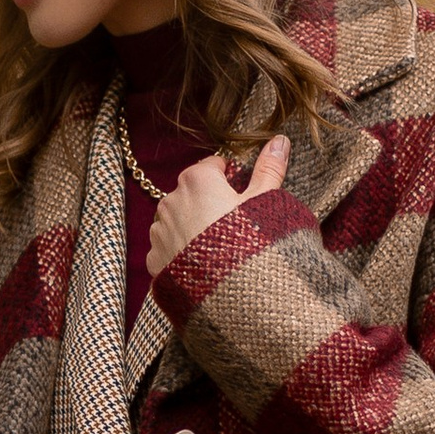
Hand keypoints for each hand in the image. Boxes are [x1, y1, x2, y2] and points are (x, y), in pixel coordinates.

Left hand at [146, 133, 288, 281]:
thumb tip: (280, 140)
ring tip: (219, 248)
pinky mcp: (154, 259)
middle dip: (209, 203)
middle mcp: (171, 200)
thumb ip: (269, 168)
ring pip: (177, 220)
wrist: (232, 293)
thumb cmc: (250, 242)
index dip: (230, 179)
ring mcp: (159, 231)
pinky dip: (182, 253)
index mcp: (197, 180)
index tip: (242, 195)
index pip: (212, 166)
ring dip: (193, 227)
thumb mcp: (265, 201)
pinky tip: (203, 265)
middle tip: (234, 225)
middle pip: (193, 192)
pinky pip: (168, 248)